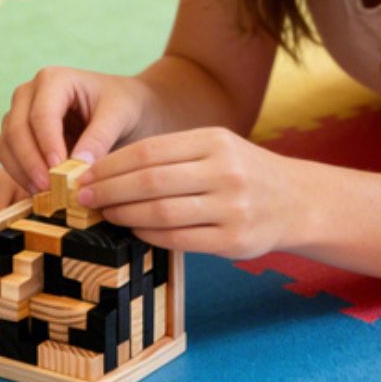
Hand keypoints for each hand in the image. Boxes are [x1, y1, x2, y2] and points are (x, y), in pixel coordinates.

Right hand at [0, 66, 147, 191]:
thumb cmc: (122, 104)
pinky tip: (40, 192)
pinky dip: (20, 174)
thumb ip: (99, 138)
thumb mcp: (118, 116)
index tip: (59, 172)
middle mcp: (29, 93)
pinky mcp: (18, 135)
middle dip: (31, 161)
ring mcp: (19, 113)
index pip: (41, 115)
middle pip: (17, 129)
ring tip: (45, 194)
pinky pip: (8, 156)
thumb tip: (78, 166)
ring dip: (22, 171)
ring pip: (6, 143)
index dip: (47, 145)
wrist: (124, 107)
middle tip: (49, 189)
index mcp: (53, 79)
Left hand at [77, 127, 302, 259]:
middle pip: (150, 181)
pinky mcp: (233, 240)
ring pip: (160, 212)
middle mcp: (225, 171)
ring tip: (106, 214)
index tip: (85, 174)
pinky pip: (177, 239)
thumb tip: (108, 170)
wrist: (297, 201)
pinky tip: (135, 230)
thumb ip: (172, 156)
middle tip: (83, 197)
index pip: (149, 151)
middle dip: (109, 190)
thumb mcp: (216, 148)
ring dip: (124, 214)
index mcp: (215, 141)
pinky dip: (148, 235)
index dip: (110, 165)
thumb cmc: (243, 173)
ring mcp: (231, 207)